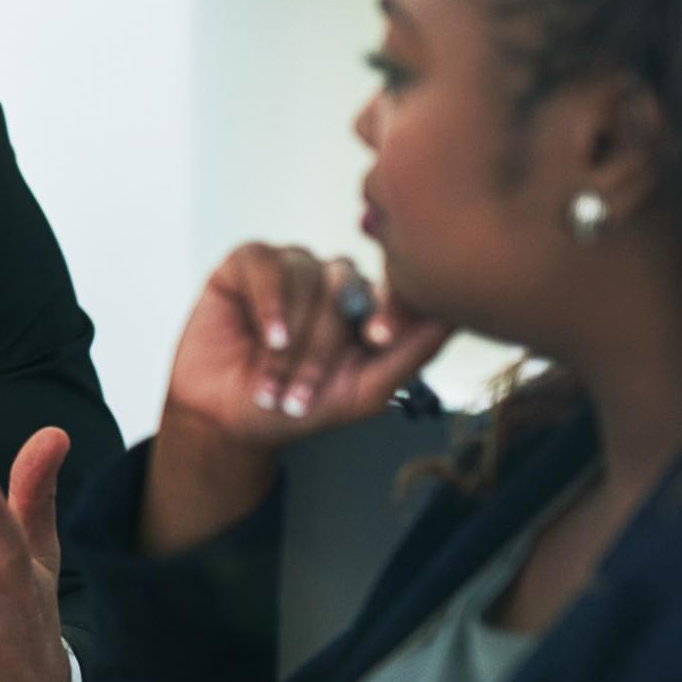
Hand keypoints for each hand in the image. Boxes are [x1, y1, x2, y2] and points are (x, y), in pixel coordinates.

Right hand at [167, 242, 450, 450]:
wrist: (226, 419)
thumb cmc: (295, 409)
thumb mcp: (363, 392)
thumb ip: (410, 355)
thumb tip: (455, 318)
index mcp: (368, 306)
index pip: (391, 287)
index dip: (387, 309)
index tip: (376, 338)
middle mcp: (333, 280)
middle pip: (345, 286)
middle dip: (321, 347)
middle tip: (298, 396)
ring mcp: (291, 267)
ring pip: (305, 275)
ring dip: (290, 335)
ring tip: (271, 379)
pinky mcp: (248, 262)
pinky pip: (265, 262)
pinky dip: (267, 302)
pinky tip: (268, 336)